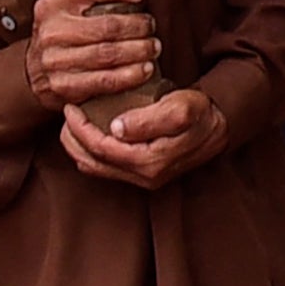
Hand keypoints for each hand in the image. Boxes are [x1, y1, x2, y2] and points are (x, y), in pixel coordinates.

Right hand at [31, 0, 165, 111]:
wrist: (30, 71)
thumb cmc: (56, 30)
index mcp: (53, 4)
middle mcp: (53, 30)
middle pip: (106, 25)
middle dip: (137, 26)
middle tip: (152, 26)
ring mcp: (56, 60)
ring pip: (108, 54)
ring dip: (138, 51)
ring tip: (153, 47)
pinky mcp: (64, 86)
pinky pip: (103, 81)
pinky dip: (128, 76)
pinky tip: (144, 70)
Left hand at [66, 87, 222, 184]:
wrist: (218, 127)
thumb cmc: (200, 113)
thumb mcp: (180, 108)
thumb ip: (149, 119)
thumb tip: (116, 127)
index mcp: (150, 161)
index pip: (102, 148)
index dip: (81, 128)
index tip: (71, 107)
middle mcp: (144, 176)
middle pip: (93, 162)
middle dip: (72, 139)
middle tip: (66, 115)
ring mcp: (143, 178)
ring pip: (96, 168)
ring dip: (78, 148)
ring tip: (72, 124)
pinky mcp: (143, 175)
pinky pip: (106, 168)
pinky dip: (91, 152)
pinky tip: (89, 134)